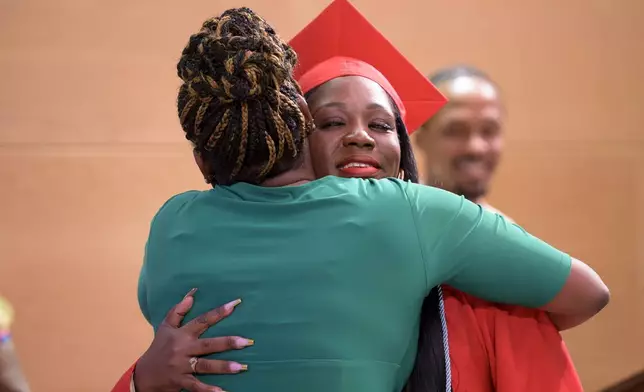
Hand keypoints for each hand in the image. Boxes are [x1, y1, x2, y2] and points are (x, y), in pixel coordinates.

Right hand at [134, 289, 252, 391]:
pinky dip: (208, 390)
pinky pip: (196, 386)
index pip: (202, 320)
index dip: (218, 312)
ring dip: (223, 367)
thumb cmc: (158, 348)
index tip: (235, 304)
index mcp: (182, 334)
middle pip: (208, 344)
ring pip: (205, 366)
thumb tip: (191, 294)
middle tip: (246, 342)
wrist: (144, 375)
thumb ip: (178, 310)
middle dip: (227, 343)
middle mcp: (183, 349)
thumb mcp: (165, 327)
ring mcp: (182, 366)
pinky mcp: (181, 381)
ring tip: (242, 367)